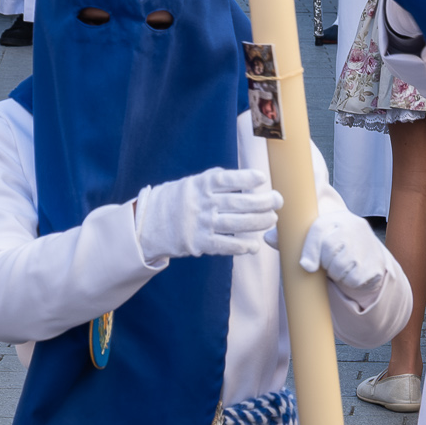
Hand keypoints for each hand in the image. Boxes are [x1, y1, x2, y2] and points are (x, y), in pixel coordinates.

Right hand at [133, 166, 281, 262]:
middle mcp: (202, 204)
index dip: (246, 178)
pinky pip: (225, 245)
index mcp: (200, 185)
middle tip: (278, 201)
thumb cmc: (177, 200)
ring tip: (272, 219)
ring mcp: (201, 224)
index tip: (262, 178)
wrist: (148, 224)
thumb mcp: (192, 183)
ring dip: (258, 223)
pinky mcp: (198, 243)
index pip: (227, 180)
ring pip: (236, 224)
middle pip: (238, 203)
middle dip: (263, 202)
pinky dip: (241, 246)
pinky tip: (253, 246)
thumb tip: (247, 179)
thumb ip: (215, 181)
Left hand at [296, 205, 391, 298]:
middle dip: (326, 264)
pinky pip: (354, 280)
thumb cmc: (332, 237)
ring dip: (337, 273)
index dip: (312, 253)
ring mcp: (368, 245)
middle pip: (330, 260)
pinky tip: (352, 270)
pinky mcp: (376, 263)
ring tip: (341, 264)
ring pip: (341, 271)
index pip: (320, 237)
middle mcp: (355, 229)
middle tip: (331, 260)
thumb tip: (292, 256)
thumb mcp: (317, 233)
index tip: (307, 264)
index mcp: (338, 219)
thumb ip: (300, 243)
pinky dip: (349, 280)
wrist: (362, 239)